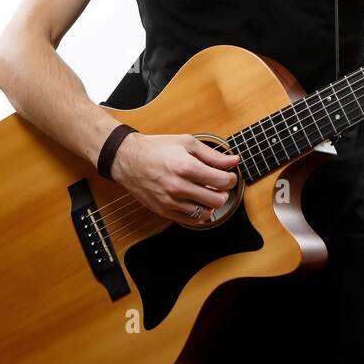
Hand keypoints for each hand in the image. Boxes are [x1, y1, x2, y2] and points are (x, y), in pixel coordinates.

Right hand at [110, 132, 239, 223]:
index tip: (229, 175)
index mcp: (186, 167)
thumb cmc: (157, 148)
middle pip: (217, 200)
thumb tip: (234, 161)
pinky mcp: (164, 211)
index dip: (231, 179)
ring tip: (207, 192)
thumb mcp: (187, 143)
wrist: (129, 160)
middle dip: (224, 193)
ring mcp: (171, 202)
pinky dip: (200, 214)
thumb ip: (213, 155)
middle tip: (220, 185)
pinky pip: (191, 221)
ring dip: (212, 204)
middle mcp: (179, 187)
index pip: (222, 181)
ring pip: (205, 213)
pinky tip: (198, 201)